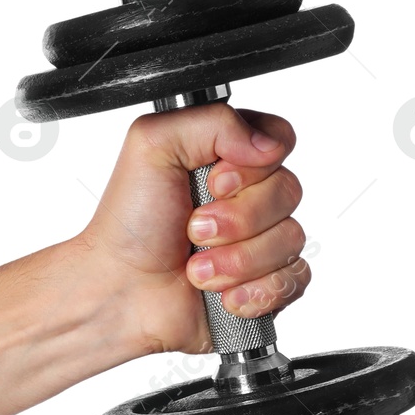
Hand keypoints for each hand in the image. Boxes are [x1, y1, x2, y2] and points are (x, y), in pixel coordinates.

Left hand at [79, 102, 309, 354]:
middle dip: (239, 218)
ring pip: (291, 239)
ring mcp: (258, 241)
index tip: (215, 183)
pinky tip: (222, 294)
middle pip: (289, 191)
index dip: (252, 167)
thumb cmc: (129, 226)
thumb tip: (267, 141)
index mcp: (225, 157)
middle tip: (195, 229)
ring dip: (238, 260)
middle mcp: (246, 196)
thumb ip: (212, 121)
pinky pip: (295, 279)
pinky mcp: (265, 283)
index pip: (278, 140)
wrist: (119, 292)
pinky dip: (256, 290)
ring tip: (197, 269)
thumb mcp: (153, 146)